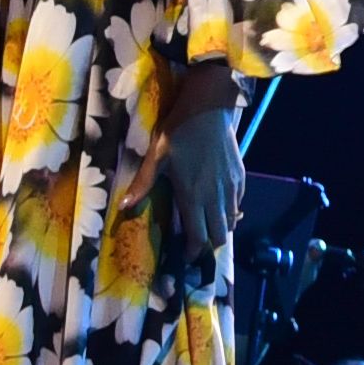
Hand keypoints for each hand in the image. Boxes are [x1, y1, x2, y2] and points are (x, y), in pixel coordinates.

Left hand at [151, 95, 242, 276]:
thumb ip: (143, 184)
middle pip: (219, 236)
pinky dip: (229, 211)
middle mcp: (215, 197)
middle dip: (208, 245)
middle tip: (195, 243)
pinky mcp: (240, 176)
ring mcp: (231, 187)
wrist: (209, 108)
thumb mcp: (156, 157)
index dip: (192, 251)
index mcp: (193, 196)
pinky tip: (218, 204)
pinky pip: (238, 203)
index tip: (184, 255)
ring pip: (232, 221)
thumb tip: (123, 207)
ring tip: (207, 225)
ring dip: (220, 229)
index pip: (198, 236)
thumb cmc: (179, 131)